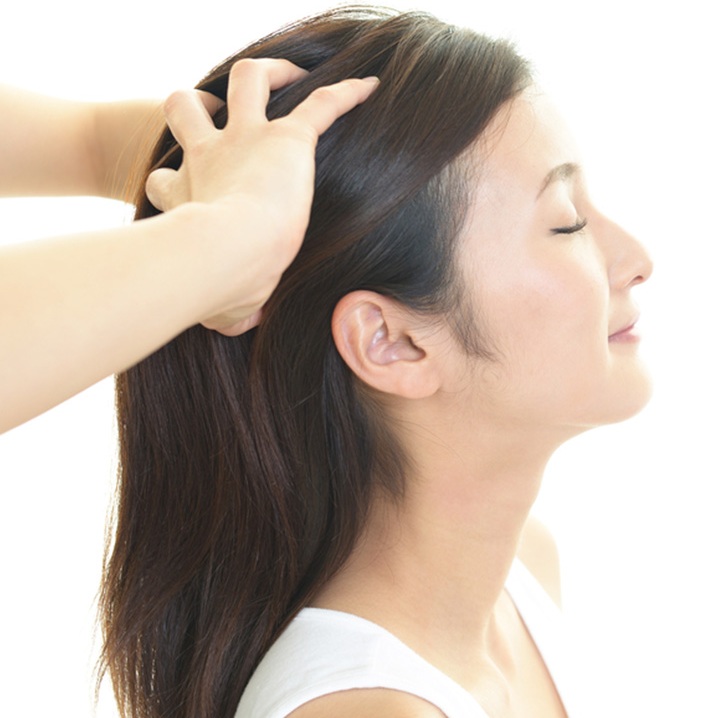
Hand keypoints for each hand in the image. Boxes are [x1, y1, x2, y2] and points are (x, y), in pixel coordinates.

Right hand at [145, 59, 378, 334]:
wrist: (227, 254)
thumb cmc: (216, 284)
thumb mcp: (217, 304)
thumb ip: (230, 311)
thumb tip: (244, 325)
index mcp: (186, 196)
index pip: (165, 180)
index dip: (172, 184)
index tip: (191, 197)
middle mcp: (208, 157)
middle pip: (184, 108)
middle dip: (196, 107)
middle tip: (218, 118)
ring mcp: (245, 140)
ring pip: (246, 81)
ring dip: (268, 74)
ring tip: (289, 77)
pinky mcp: (286, 139)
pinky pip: (321, 104)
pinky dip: (345, 94)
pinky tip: (369, 88)